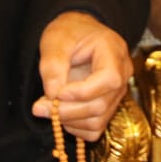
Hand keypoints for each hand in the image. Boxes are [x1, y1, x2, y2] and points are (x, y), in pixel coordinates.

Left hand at [31, 10, 132, 140]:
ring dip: (68, 120)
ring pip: (97, 121)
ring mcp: (117, 93)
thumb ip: (53, 65)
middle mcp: (122, 74)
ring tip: (47, 108)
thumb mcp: (55, 39)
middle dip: (67, 110)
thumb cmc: (68, 32)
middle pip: (101, 105)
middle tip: (39, 107)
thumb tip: (52, 94)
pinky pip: (95, 129)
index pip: (108, 79)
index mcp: (113, 51)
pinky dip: (75, 127)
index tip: (57, 93)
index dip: (83, 92)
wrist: (77, 34)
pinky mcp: (109, 107)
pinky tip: (62, 111)